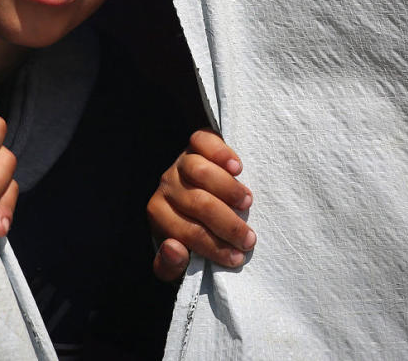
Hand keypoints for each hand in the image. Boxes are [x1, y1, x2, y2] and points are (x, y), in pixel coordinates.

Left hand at [147, 129, 254, 280]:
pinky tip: (237, 168)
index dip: (213, 247)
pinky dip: (220, 153)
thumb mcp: (178, 258)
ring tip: (247, 203)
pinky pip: (202, 141)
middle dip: (227, 224)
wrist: (198, 201)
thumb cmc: (192, 234)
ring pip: (199, 170)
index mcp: (158, 215)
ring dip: (227, 189)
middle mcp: (166, 186)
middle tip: (249, 239)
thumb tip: (174, 249)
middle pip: (198, 203)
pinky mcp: (194, 144)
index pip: (185, 232)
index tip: (237, 258)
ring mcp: (179, 162)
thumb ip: (169, 265)